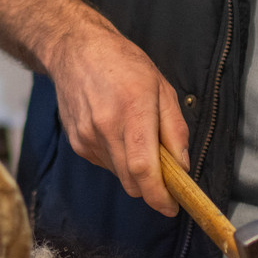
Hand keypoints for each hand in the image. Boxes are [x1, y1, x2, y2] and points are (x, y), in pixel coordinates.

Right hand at [40, 17, 188, 216]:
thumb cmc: (123, 64)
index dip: (159, 195)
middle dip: (152, 187)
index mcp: (132, 110)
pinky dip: (118, 159)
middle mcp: (105, 128)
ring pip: (119, 175)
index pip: (144, 168)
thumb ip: (175, 129)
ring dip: (134, 170)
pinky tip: (117, 131)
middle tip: (166, 173)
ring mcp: (87, 137)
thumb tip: (182, 166)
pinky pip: (106, 164)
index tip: (171, 206)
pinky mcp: (77, 143)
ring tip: (136, 136)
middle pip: (132, 181)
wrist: (76, 51)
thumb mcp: (161, 87)